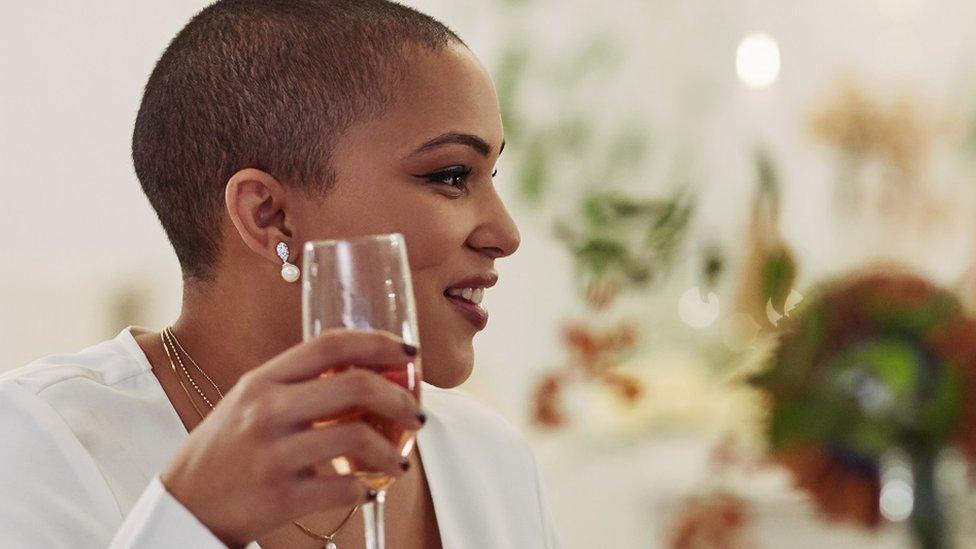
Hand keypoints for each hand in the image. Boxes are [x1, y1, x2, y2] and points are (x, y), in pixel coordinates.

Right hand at [159, 329, 423, 545]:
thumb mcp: (249, 402)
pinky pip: (342, 488)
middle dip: (400, 397)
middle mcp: (266, 411)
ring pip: (357, 436)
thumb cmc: (225, 450)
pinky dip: (365, 488)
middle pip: (355, 385)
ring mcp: (273, 454)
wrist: (184, 507)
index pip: (329, 344)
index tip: (409, 352)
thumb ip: (297, 384)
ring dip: (392, 451)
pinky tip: (367, 489)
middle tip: (416, 413)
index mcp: (262, 381)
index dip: (378, 342)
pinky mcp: (279, 497)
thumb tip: (366, 372)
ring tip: (399, 461)